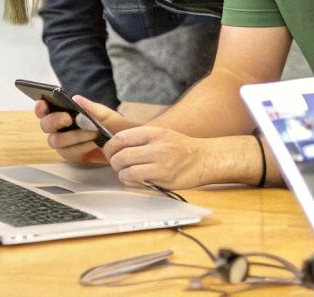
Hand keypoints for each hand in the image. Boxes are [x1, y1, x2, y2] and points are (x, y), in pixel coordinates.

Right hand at [33, 95, 136, 164]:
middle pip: (45, 125)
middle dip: (55, 120)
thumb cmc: (111, 125)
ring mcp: (63, 143)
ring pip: (55, 141)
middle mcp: (59, 128)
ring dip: (73, 135)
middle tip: (68, 118)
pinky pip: (68, 153)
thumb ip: (91, 107)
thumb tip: (75, 98)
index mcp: (63, 112)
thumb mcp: (104, 114)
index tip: (44, 103)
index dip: (40, 107)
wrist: (124, 145)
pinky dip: (81, 147)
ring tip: (92, 132)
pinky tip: (93, 143)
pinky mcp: (71, 156)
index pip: (44, 109)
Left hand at [103, 127, 232, 190]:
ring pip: (126, 169)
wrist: (203, 158)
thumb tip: (114, 146)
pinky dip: (130, 180)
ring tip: (126, 172)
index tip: (110, 152)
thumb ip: (139, 138)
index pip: (121, 138)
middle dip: (114, 162)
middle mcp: (157, 146)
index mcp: (154, 132)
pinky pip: (137, 180)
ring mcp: (161, 162)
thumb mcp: (160, 134)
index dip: (110, 147)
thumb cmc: (179, 147)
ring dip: (121, 173)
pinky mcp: (163, 177)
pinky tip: (135, 178)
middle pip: (121, 155)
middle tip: (117, 164)